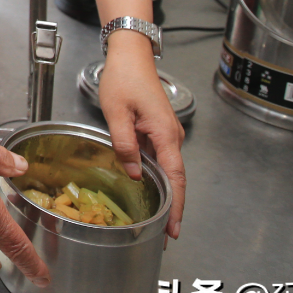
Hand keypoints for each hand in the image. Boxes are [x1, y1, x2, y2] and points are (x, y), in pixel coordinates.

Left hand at [97, 31, 186, 239]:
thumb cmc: (123, 78)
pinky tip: (148, 191)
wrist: (130, 55)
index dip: (176, 205)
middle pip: (175, 178)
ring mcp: (166, 133)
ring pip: (167, 170)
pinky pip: (160, 159)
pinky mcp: (158, 130)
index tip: (174, 229)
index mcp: (164, 133)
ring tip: (156, 221)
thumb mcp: (116, 112)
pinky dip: (157, 177)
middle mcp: (171, 135)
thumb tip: (134, 173)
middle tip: (164, 237)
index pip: (175, 177)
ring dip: (164, 194)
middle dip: (171, 208)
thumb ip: (124, 144)